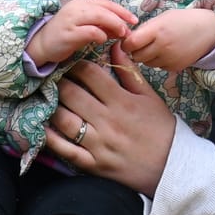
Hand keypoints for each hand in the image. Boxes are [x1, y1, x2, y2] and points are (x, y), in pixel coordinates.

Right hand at [25, 0, 136, 66]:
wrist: (41, 45)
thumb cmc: (65, 36)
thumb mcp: (84, 26)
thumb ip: (101, 25)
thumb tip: (121, 29)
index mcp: (81, 3)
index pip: (106, 3)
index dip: (122, 10)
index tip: (134, 20)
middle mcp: (76, 8)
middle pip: (104, 8)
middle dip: (120, 18)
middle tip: (129, 29)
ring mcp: (71, 20)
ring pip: (99, 16)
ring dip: (113, 25)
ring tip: (121, 34)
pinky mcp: (68, 33)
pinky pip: (89, 31)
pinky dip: (100, 35)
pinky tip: (103, 40)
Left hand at [45, 58, 176, 195]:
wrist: (173, 168)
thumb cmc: (161, 129)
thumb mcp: (150, 98)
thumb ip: (130, 72)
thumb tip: (115, 46)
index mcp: (122, 101)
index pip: (90, 74)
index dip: (75, 64)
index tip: (68, 61)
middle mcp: (107, 121)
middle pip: (71, 94)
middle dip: (58, 82)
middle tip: (50, 77)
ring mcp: (99, 144)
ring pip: (64, 120)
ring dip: (51, 106)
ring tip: (45, 98)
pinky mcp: (93, 165)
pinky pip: (65, 150)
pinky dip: (50, 138)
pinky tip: (42, 126)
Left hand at [120, 7, 214, 73]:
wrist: (208, 30)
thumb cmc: (182, 20)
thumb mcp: (162, 18)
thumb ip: (145, 29)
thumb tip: (127, 41)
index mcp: (157, 30)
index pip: (130, 43)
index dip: (126, 43)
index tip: (128, 40)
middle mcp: (163, 46)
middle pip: (137, 56)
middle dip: (136, 51)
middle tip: (142, 44)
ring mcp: (169, 59)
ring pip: (147, 63)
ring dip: (147, 57)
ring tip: (158, 46)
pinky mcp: (175, 67)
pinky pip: (158, 67)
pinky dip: (159, 61)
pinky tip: (168, 51)